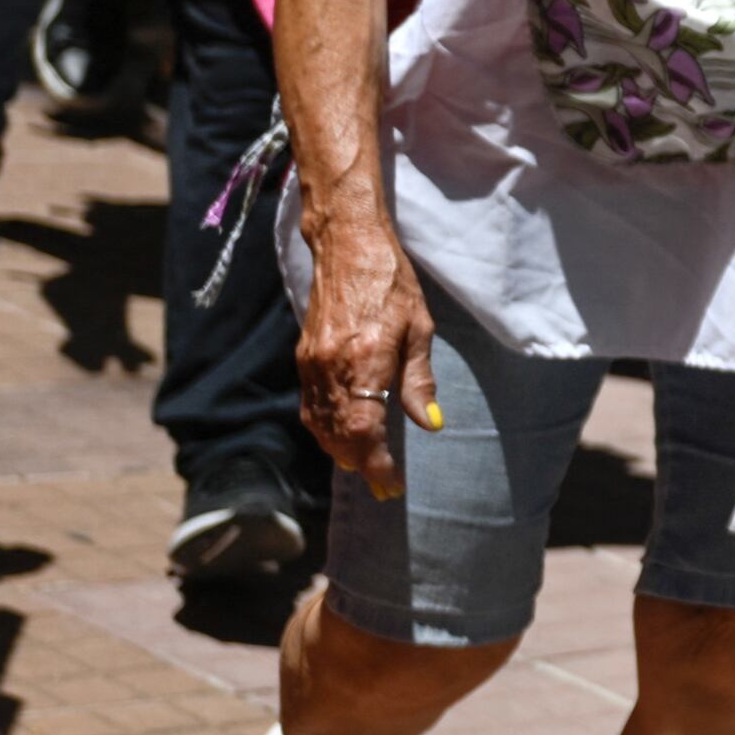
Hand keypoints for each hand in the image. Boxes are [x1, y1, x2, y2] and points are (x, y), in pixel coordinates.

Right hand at [294, 227, 440, 500]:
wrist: (348, 248)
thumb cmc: (393, 284)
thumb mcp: (420, 329)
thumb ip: (419, 381)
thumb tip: (430, 424)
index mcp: (366, 361)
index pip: (365, 431)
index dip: (377, 465)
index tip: (391, 485)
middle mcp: (332, 368)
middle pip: (340, 435)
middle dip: (362, 464)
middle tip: (385, 483)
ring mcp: (312, 365)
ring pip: (321, 426)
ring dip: (342, 451)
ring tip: (367, 465)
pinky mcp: (303, 359)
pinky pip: (311, 407)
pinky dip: (326, 429)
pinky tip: (343, 436)